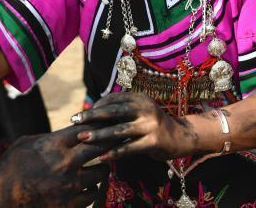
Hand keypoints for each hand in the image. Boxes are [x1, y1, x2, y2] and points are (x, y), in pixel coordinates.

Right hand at [0, 126, 109, 206]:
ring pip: (100, 173)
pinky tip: (84, 186)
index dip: (98, 127)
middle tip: (112, 143)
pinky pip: (92, 194)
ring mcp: (70, 185)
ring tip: (96, 168)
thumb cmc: (10, 168)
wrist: (0, 199)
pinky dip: (90, 189)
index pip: (87, 129)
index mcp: (55, 144)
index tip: (104, 126)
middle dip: (107, 143)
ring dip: (99, 170)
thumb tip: (68, 134)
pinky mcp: (70, 205)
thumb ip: (50, 138)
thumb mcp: (27, 143)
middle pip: (100, 147)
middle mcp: (66, 163)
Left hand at [73, 91, 194, 160]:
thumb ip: (121, 111)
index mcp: (140, 98)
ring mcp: (150, 125)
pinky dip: (114, 152)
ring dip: (99, 135)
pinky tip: (101, 157)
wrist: (180, 137)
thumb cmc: (152, 125)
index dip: (95, 107)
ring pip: (119, 130)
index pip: (113, 99)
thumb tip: (92, 112)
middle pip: (113, 111)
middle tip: (75, 121)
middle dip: (92, 117)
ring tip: (83, 139)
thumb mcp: (139, 111)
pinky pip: (129, 148)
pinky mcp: (154, 141)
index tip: (80, 116)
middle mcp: (145, 108)